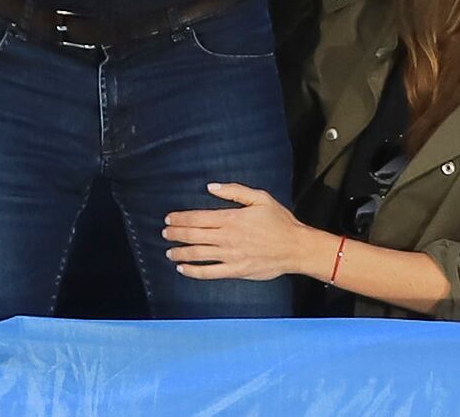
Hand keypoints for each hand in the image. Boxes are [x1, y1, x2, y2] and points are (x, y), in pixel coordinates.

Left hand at [163, 182, 323, 281]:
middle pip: (194, 235)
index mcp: (231, 218)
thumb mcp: (259, 198)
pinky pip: (210, 272)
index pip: (198, 217)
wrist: (295, 247)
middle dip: (176, 234)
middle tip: (164, 233)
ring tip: (168, 251)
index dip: (181, 218)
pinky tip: (183, 269)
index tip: (169, 218)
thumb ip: (234, 191)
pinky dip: (194, 271)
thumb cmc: (279, 221)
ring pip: (198, 254)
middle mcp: (227, 237)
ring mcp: (230, 256)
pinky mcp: (236, 270)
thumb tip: (211, 187)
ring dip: (180, 252)